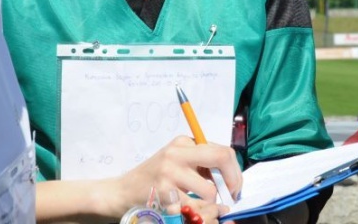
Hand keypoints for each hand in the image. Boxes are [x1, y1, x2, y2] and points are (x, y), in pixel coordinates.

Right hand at [106, 136, 241, 220]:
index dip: (235, 172)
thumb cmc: (154, 178)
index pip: (223, 151)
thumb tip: (232, 178)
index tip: (234, 187)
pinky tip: (183, 210)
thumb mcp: (177, 162)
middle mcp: (177, 153)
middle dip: (232, 182)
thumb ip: (201, 164)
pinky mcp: (163, 193)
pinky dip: (194, 214)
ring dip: (210, 205)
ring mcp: (169, 172)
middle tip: (230, 198)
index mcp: (183, 142)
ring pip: (209, 191)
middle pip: (222, 158)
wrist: (122, 191)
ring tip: (199, 206)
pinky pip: (193, 209)